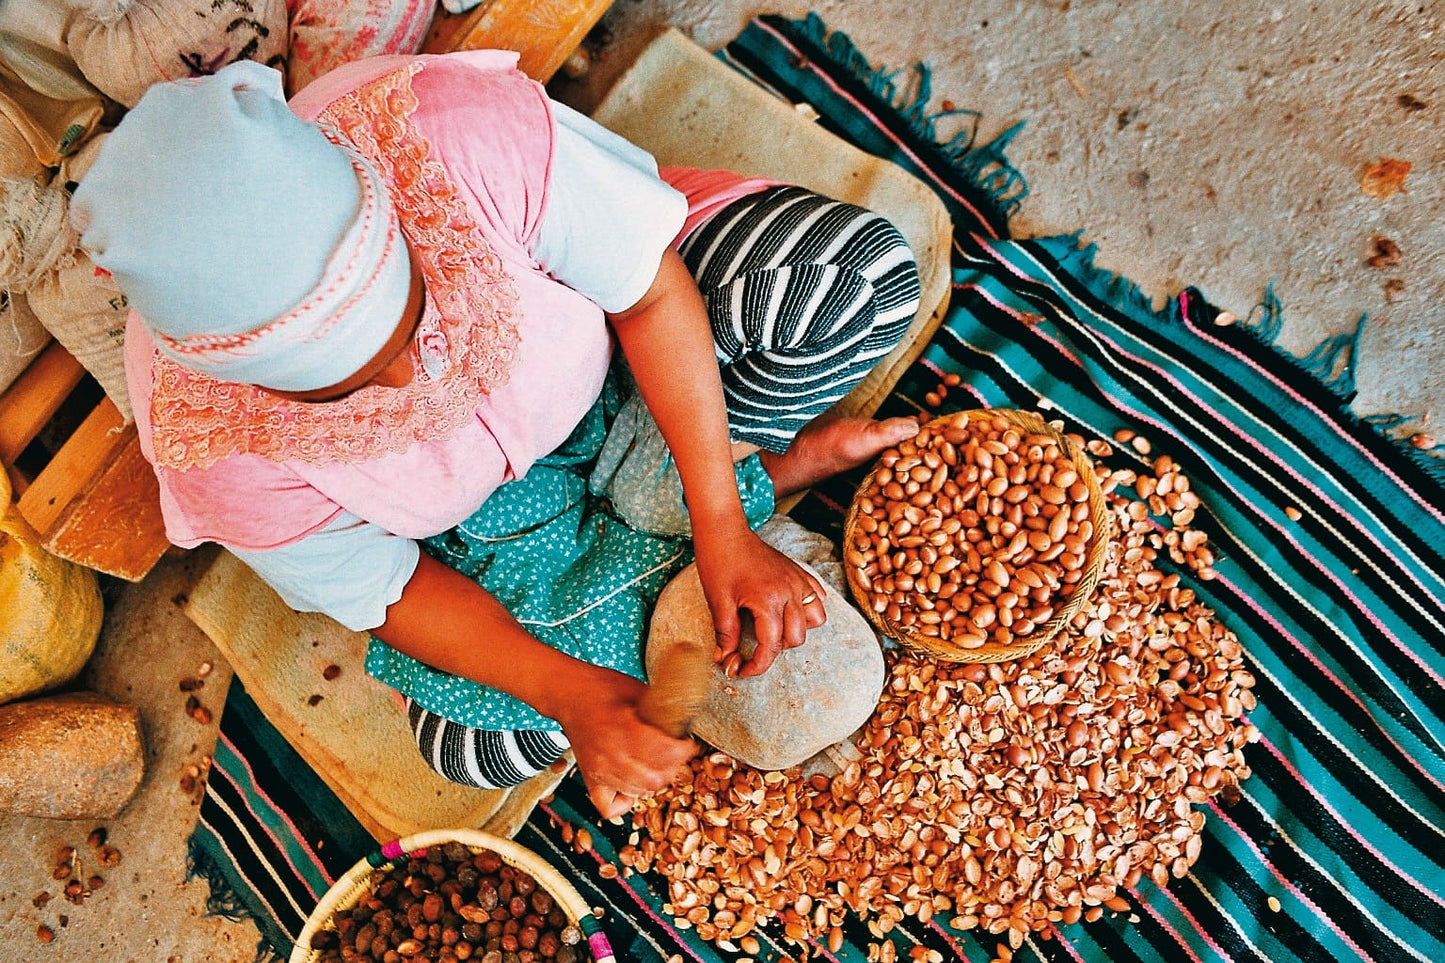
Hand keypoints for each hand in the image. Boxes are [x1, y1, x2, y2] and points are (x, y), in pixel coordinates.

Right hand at [553, 665, 697, 818]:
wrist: (569, 693)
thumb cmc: (602, 688)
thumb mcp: (638, 690)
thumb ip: (659, 710)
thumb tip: (684, 722)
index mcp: (625, 729)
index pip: (666, 753)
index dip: (684, 750)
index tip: (687, 743)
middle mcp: (611, 755)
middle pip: (657, 778)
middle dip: (674, 766)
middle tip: (676, 753)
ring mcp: (599, 770)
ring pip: (639, 792)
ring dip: (655, 781)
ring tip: (658, 765)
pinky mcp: (590, 778)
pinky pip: (610, 806)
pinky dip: (626, 799)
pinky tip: (633, 783)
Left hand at [692, 524, 826, 677]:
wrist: (724, 531)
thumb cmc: (719, 563)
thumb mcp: (719, 602)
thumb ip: (726, 634)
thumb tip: (724, 660)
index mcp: (768, 601)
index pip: (771, 646)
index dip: (757, 665)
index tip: (742, 670)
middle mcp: (789, 592)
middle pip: (796, 638)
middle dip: (775, 650)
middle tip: (752, 649)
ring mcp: (797, 581)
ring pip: (816, 619)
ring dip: (797, 630)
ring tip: (774, 629)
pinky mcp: (799, 573)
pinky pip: (818, 596)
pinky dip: (809, 609)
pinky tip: (789, 610)